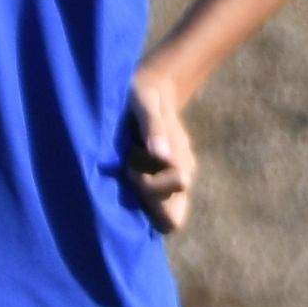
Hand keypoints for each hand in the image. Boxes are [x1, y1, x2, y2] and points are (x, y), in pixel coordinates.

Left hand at [120, 65, 199, 234]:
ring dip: (141, 196)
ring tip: (127, 163)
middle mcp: (181, 175)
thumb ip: (154, 127)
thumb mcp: (145, 103)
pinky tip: (126, 169)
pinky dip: (138, 194)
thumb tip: (162, 156)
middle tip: (129, 168)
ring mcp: (172, 179)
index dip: (152, 197)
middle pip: (169, 217)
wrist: (152, 88)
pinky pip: (152, 203)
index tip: (134, 170)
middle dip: (146, 201)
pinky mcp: (160, 180)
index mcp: (181, 162)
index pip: (174, 210)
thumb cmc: (144, 94)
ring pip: (160, 212)